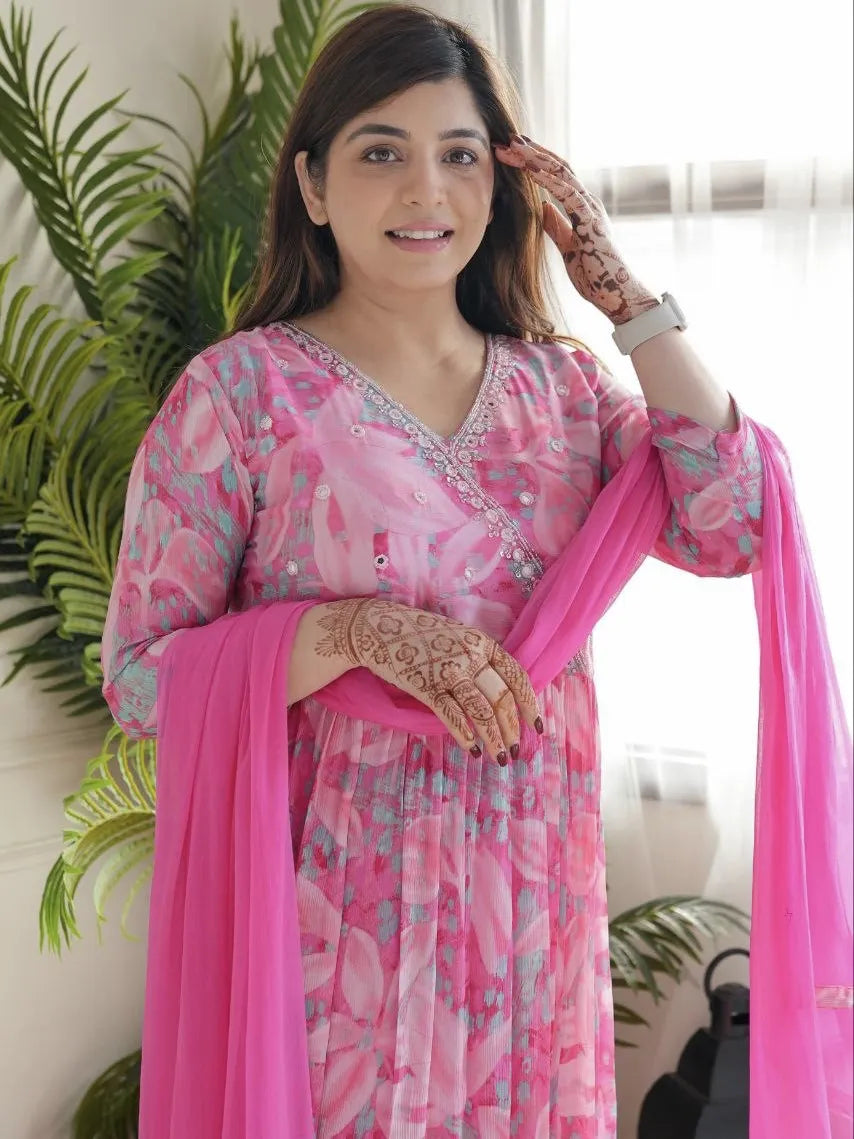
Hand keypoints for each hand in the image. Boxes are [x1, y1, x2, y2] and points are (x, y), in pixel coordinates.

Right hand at [316, 598, 542, 765]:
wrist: (379, 627)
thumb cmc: (420, 635)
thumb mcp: (458, 638)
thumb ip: (479, 660)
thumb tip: (501, 695)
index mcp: (482, 643)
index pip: (517, 676)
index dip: (530, 703)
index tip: (535, 726)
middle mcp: (470, 656)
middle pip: (502, 698)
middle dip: (512, 729)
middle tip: (514, 751)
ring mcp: (448, 671)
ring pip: (482, 711)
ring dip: (494, 738)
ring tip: (498, 758)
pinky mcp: (425, 685)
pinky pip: (451, 715)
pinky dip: (465, 735)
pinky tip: (473, 750)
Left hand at [494, 134, 659, 324]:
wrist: (614, 294)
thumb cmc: (593, 273)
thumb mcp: (567, 245)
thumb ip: (556, 225)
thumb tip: (542, 208)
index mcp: (581, 207)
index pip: (556, 175)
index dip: (534, 161)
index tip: (512, 152)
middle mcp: (587, 202)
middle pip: (557, 167)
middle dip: (532, 152)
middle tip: (507, 139)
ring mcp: (590, 209)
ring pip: (562, 174)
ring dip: (536, 159)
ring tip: (515, 147)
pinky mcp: (590, 222)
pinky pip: (568, 195)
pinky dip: (549, 181)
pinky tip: (532, 171)